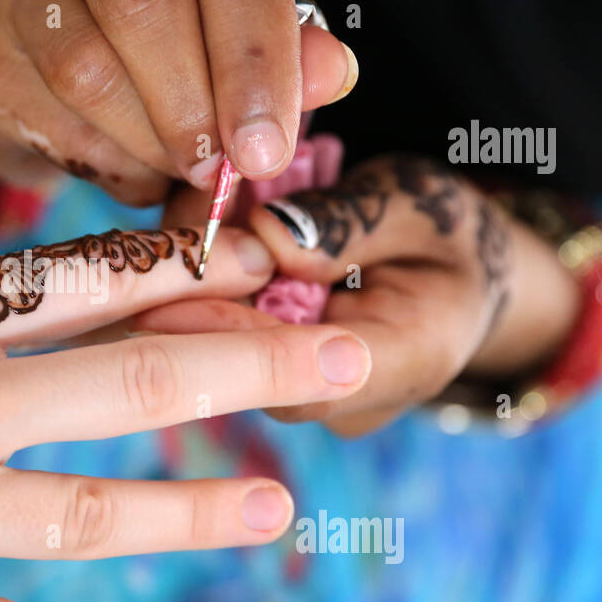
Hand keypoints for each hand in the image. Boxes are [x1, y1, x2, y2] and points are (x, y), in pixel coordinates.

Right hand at [0, 0, 358, 205]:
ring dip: (143, 141)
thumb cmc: (153, 64)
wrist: (34, 81)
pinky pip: (43, 116)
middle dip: (193, 103)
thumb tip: (332, 73)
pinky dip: (98, 163)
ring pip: (85, 64)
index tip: (266, 150)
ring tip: (172, 175)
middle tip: (215, 173)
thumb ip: (285, 59)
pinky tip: (126, 174)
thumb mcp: (230, 52)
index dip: (255, 61)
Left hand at [137, 157, 580, 435]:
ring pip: (228, 357)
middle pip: (249, 370)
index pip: (302, 374)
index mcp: (407, 361)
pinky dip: (203, 297)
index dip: (232, 333)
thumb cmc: (448, 232)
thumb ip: (346, 224)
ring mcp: (307, 394)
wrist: (463, 272)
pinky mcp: (277, 378)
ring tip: (149, 247)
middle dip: (193, 310)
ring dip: (190, 300)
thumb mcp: (415, 204)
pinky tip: (169, 253)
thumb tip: (266, 235)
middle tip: (139, 261)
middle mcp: (348, 397)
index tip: (177, 285)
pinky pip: (229, 343)